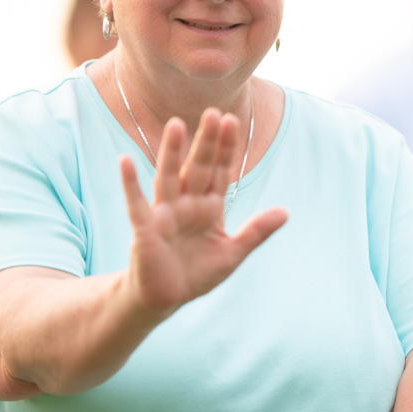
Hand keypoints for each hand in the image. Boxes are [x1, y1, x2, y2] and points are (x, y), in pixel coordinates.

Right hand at [119, 108, 287, 316]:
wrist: (166, 299)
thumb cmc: (196, 274)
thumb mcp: (233, 254)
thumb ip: (257, 232)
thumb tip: (286, 212)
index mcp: (209, 207)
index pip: (219, 171)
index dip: (226, 148)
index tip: (232, 121)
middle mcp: (187, 204)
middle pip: (197, 167)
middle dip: (206, 142)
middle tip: (213, 112)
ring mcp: (165, 214)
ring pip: (169, 177)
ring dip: (172, 153)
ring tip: (176, 125)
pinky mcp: (145, 229)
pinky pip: (137, 203)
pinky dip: (130, 183)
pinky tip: (125, 160)